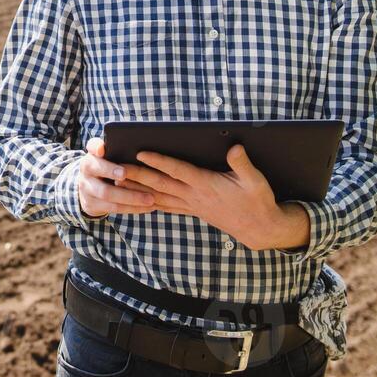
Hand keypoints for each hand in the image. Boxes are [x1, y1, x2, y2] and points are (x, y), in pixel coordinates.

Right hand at [76, 136, 157, 217]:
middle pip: (98, 167)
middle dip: (113, 174)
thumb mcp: (105, 157)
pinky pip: (114, 208)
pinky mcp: (92, 205)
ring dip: (131, 198)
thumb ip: (114, 148)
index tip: (103, 149)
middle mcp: (85, 173)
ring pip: (108, 195)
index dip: (96, 149)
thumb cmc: (105, 167)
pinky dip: (132, 207)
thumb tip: (137, 143)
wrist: (87, 188)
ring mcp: (87, 191)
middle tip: (126, 173)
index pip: (91, 149)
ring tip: (150, 198)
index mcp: (90, 157)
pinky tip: (148, 206)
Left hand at [125, 144, 309, 250]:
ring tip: (118, 183)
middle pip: (160, 184)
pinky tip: (138, 200)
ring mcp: (192, 205)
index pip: (178, 171)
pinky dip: (151, 202)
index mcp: (206, 185)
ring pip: (159, 196)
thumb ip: (242, 164)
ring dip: (137, 190)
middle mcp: (194, 196)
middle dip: (137, 175)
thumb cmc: (258, 201)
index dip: (160, 161)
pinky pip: (167, 206)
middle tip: (116, 168)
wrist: (260, 228)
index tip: (142, 153)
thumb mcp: (255, 181)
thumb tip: (234, 147)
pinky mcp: (194, 211)